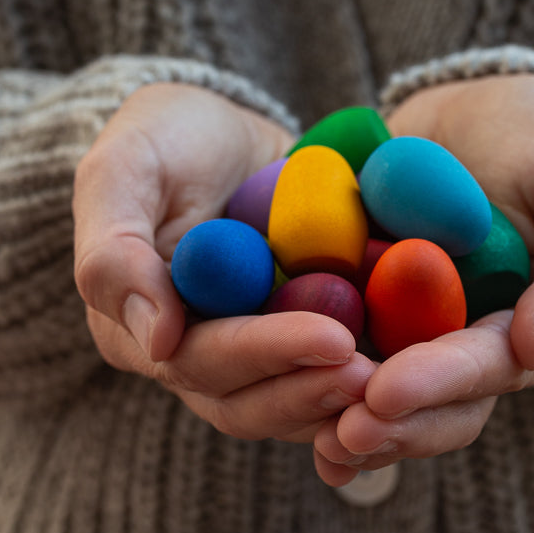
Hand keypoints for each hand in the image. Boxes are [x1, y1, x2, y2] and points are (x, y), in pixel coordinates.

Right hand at [73, 83, 374, 441]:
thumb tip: (157, 341)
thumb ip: (116, 251)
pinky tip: (417, 361)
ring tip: (405, 378)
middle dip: (314, 390)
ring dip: (344, 398)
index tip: (333, 338)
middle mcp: (191, 354)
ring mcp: (249, 351)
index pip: (201, 360)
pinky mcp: (295, 338)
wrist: (222, 131)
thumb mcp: (124, 169)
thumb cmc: (165, 138)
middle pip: (249, 400)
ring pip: (292, 401)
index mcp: (138, 327)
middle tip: (379, 374)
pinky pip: (329, 371)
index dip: (268, 353)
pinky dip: (368, 371)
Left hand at [313, 74, 533, 484]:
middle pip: (431, 402)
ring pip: (378, 388)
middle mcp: (464, 339)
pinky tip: (267, 390)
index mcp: (525, 326)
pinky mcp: (359, 296)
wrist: (476, 101)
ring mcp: (408, 323)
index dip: (440, 386)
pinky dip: (302, 369)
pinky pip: (329, 338)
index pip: (488, 369)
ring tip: (307, 436)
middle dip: (388, 423)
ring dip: (342, 416)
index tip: (386, 393)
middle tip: (338, 433)